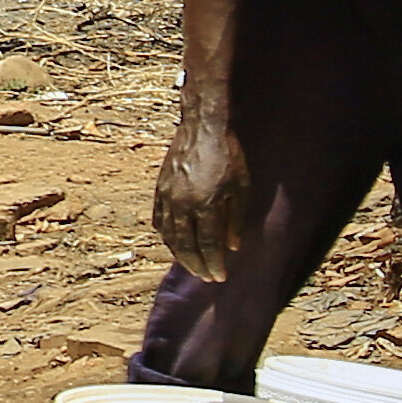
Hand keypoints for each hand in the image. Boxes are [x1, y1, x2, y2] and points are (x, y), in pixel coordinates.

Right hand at [151, 104, 246, 278]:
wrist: (203, 124)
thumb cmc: (229, 153)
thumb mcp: (242, 187)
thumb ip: (235, 219)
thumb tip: (232, 247)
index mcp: (205, 204)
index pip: (207, 245)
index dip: (214, 264)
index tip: (220, 277)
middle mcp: (182, 204)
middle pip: (186, 246)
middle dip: (197, 266)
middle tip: (206, 278)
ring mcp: (168, 197)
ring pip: (169, 236)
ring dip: (180, 255)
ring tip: (192, 266)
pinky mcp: (160, 189)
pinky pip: (159, 221)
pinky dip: (167, 237)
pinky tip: (175, 243)